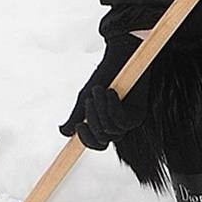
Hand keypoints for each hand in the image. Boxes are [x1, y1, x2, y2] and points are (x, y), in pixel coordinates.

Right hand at [60, 25, 153, 150]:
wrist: (120, 58)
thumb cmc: (104, 77)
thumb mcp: (85, 98)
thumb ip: (76, 116)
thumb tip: (64, 132)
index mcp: (104, 124)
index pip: (97, 144)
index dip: (87, 140)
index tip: (79, 126)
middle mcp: (117, 127)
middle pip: (103, 142)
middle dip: (92, 121)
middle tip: (89, 100)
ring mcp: (128, 122)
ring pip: (110, 131)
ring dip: (101, 109)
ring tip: (99, 90)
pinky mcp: (138, 115)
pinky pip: (122, 122)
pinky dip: (113, 107)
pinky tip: (111, 92)